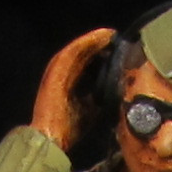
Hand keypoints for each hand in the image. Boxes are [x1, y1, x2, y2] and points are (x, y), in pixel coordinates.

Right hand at [30, 27, 114, 149]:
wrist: (51, 137)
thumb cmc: (69, 127)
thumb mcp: (92, 109)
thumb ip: (102, 96)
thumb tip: (120, 87)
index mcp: (69, 79)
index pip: (88, 61)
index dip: (103, 54)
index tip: (120, 49)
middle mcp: (62, 70)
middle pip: (84, 52)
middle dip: (102, 44)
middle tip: (118, 38)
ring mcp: (58, 68)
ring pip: (80, 47)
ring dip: (97, 39)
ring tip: (112, 34)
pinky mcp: (57, 69)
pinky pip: (75, 50)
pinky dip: (90, 41)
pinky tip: (103, 36)